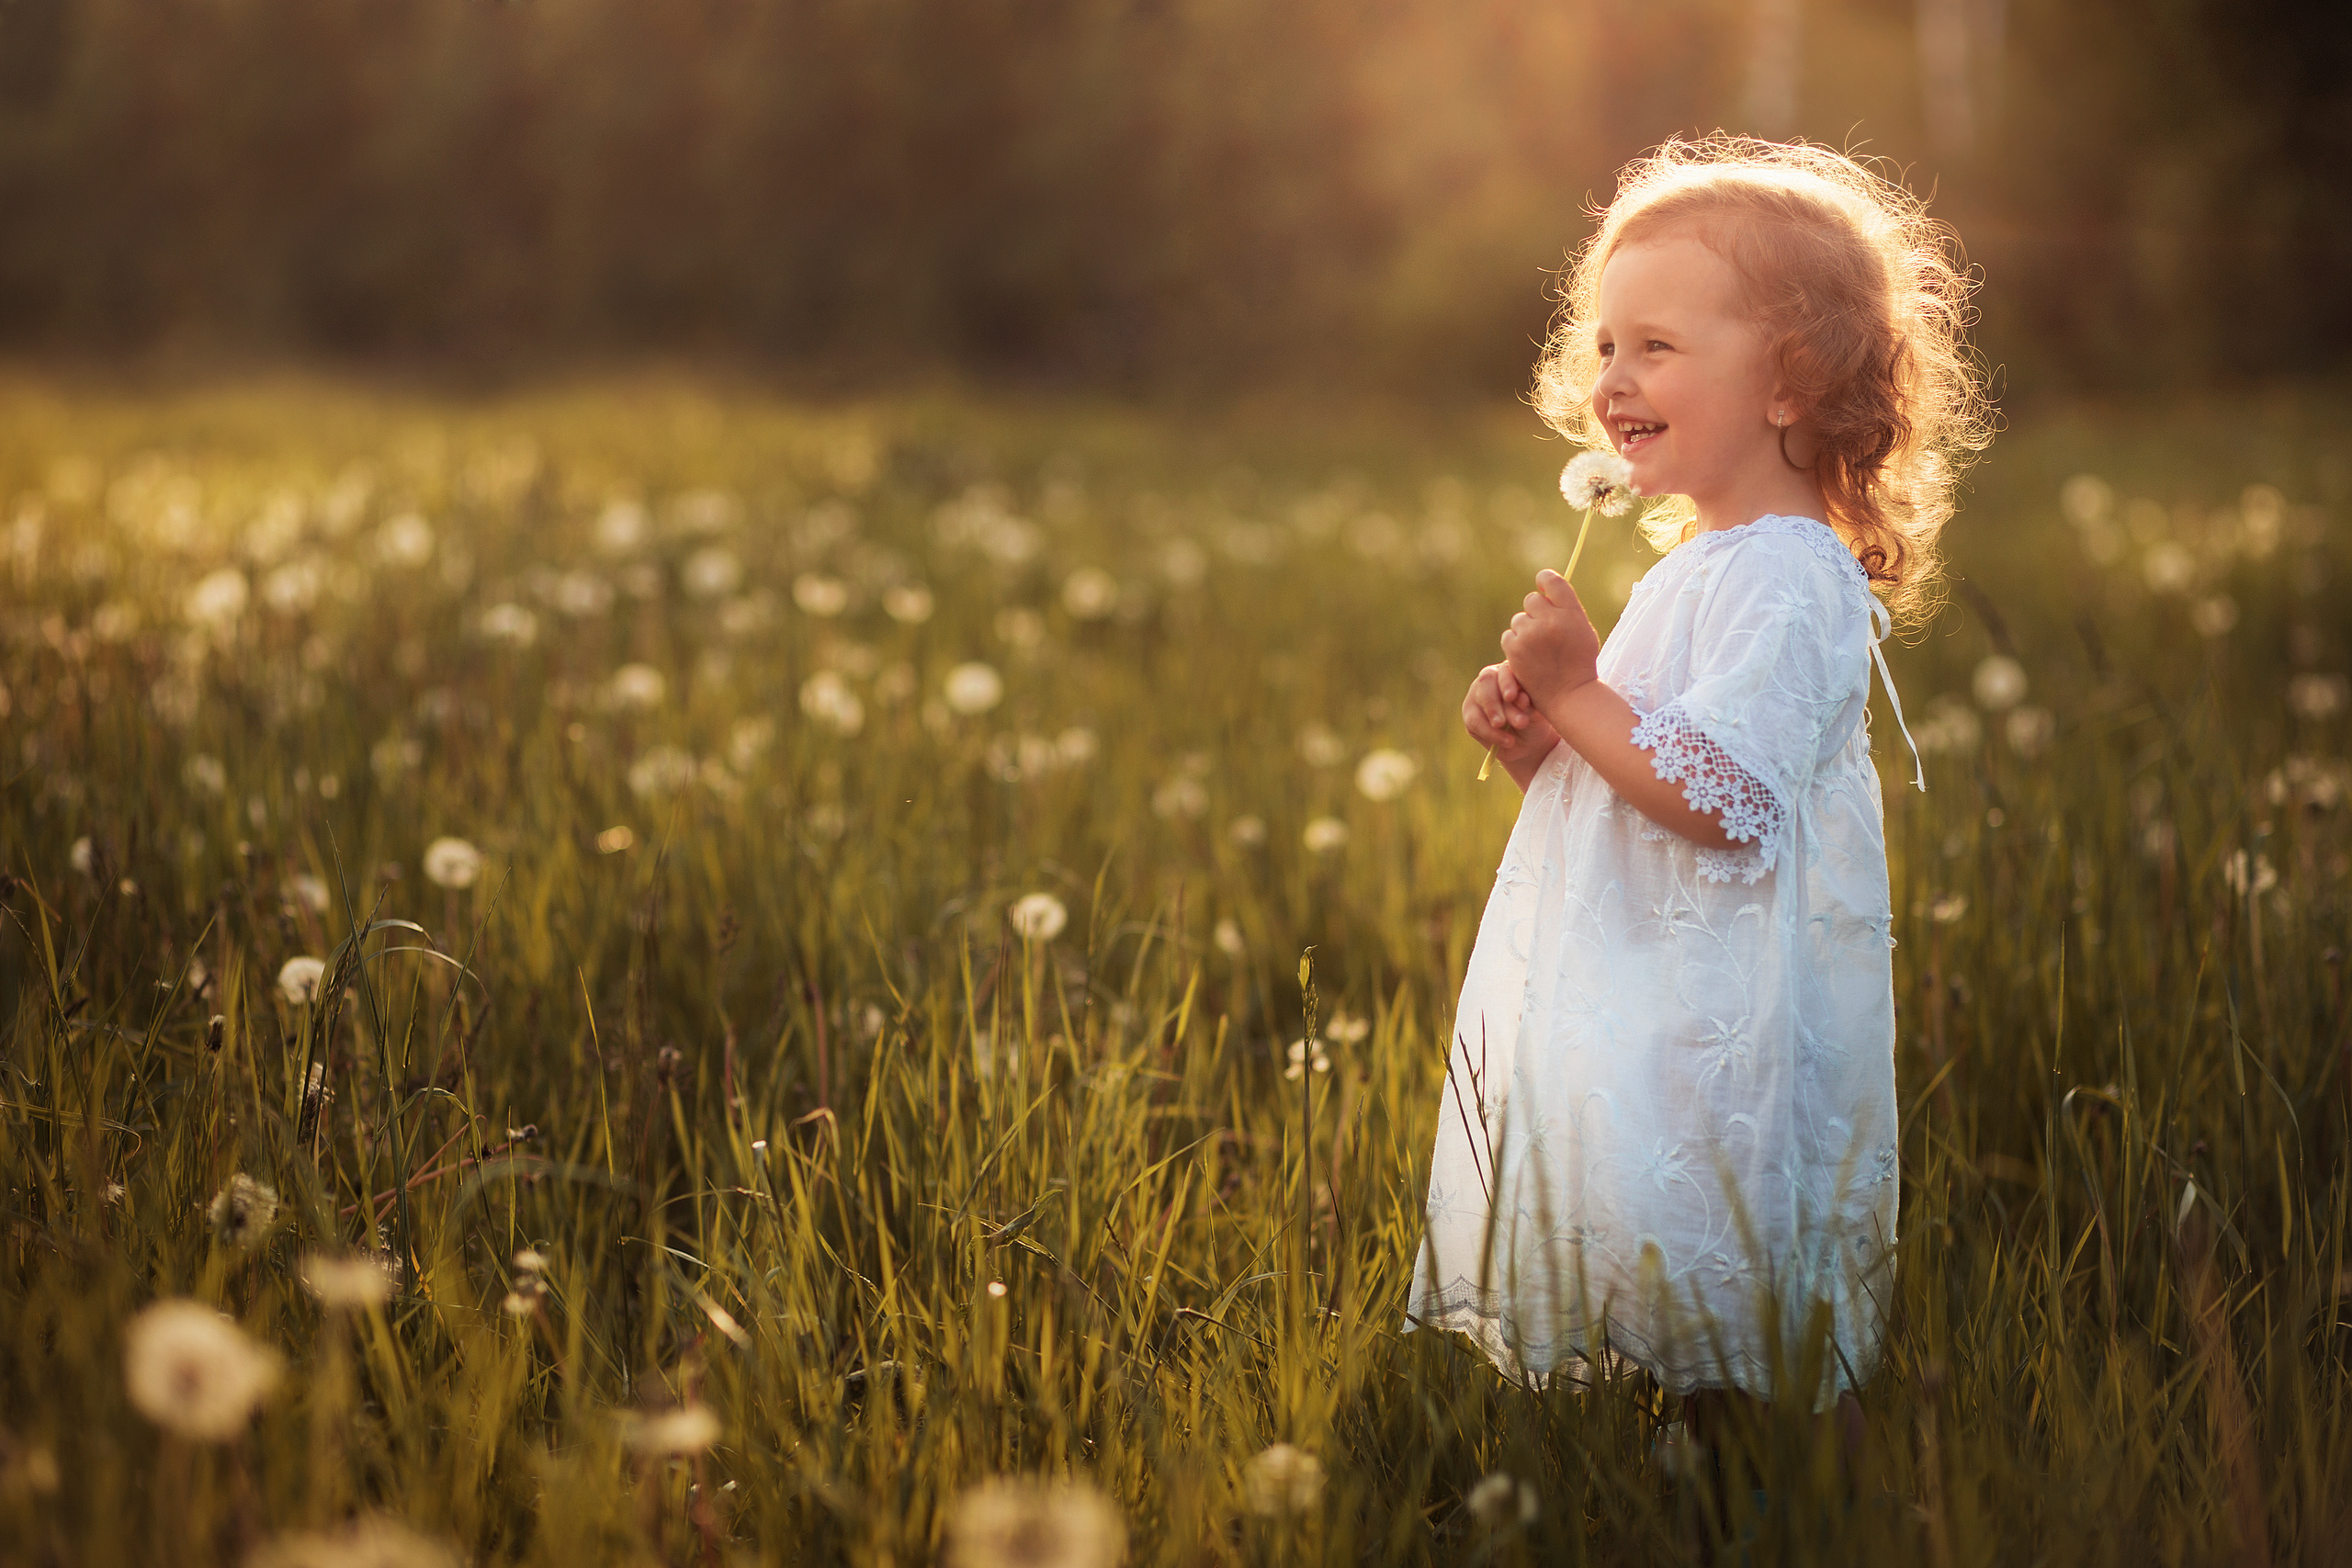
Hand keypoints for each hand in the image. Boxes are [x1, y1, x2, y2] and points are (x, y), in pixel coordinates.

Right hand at [1463, 662, 1559, 760]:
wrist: (1528, 743)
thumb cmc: (1535, 720)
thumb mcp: (1536, 713)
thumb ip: (1528, 705)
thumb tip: (1521, 699)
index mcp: (1510, 672)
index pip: (1504, 670)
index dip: (1506, 682)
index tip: (1511, 697)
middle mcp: (1491, 679)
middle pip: (1486, 682)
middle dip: (1497, 703)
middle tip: (1508, 721)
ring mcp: (1477, 695)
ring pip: (1478, 701)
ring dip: (1493, 717)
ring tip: (1509, 735)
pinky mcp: (1470, 715)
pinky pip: (1474, 722)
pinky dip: (1491, 734)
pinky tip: (1507, 741)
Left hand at [1499, 569, 1600, 713]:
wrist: (1569, 694)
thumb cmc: (1579, 662)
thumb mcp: (1583, 630)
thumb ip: (1566, 609)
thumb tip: (1545, 587)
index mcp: (1571, 613)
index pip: (1553, 581)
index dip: (1544, 579)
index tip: (1542, 585)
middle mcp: (1551, 620)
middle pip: (1532, 599)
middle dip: (1536, 612)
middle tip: (1544, 630)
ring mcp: (1531, 635)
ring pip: (1519, 619)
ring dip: (1525, 630)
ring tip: (1539, 649)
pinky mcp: (1515, 649)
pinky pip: (1509, 635)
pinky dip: (1516, 644)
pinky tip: (1528, 657)